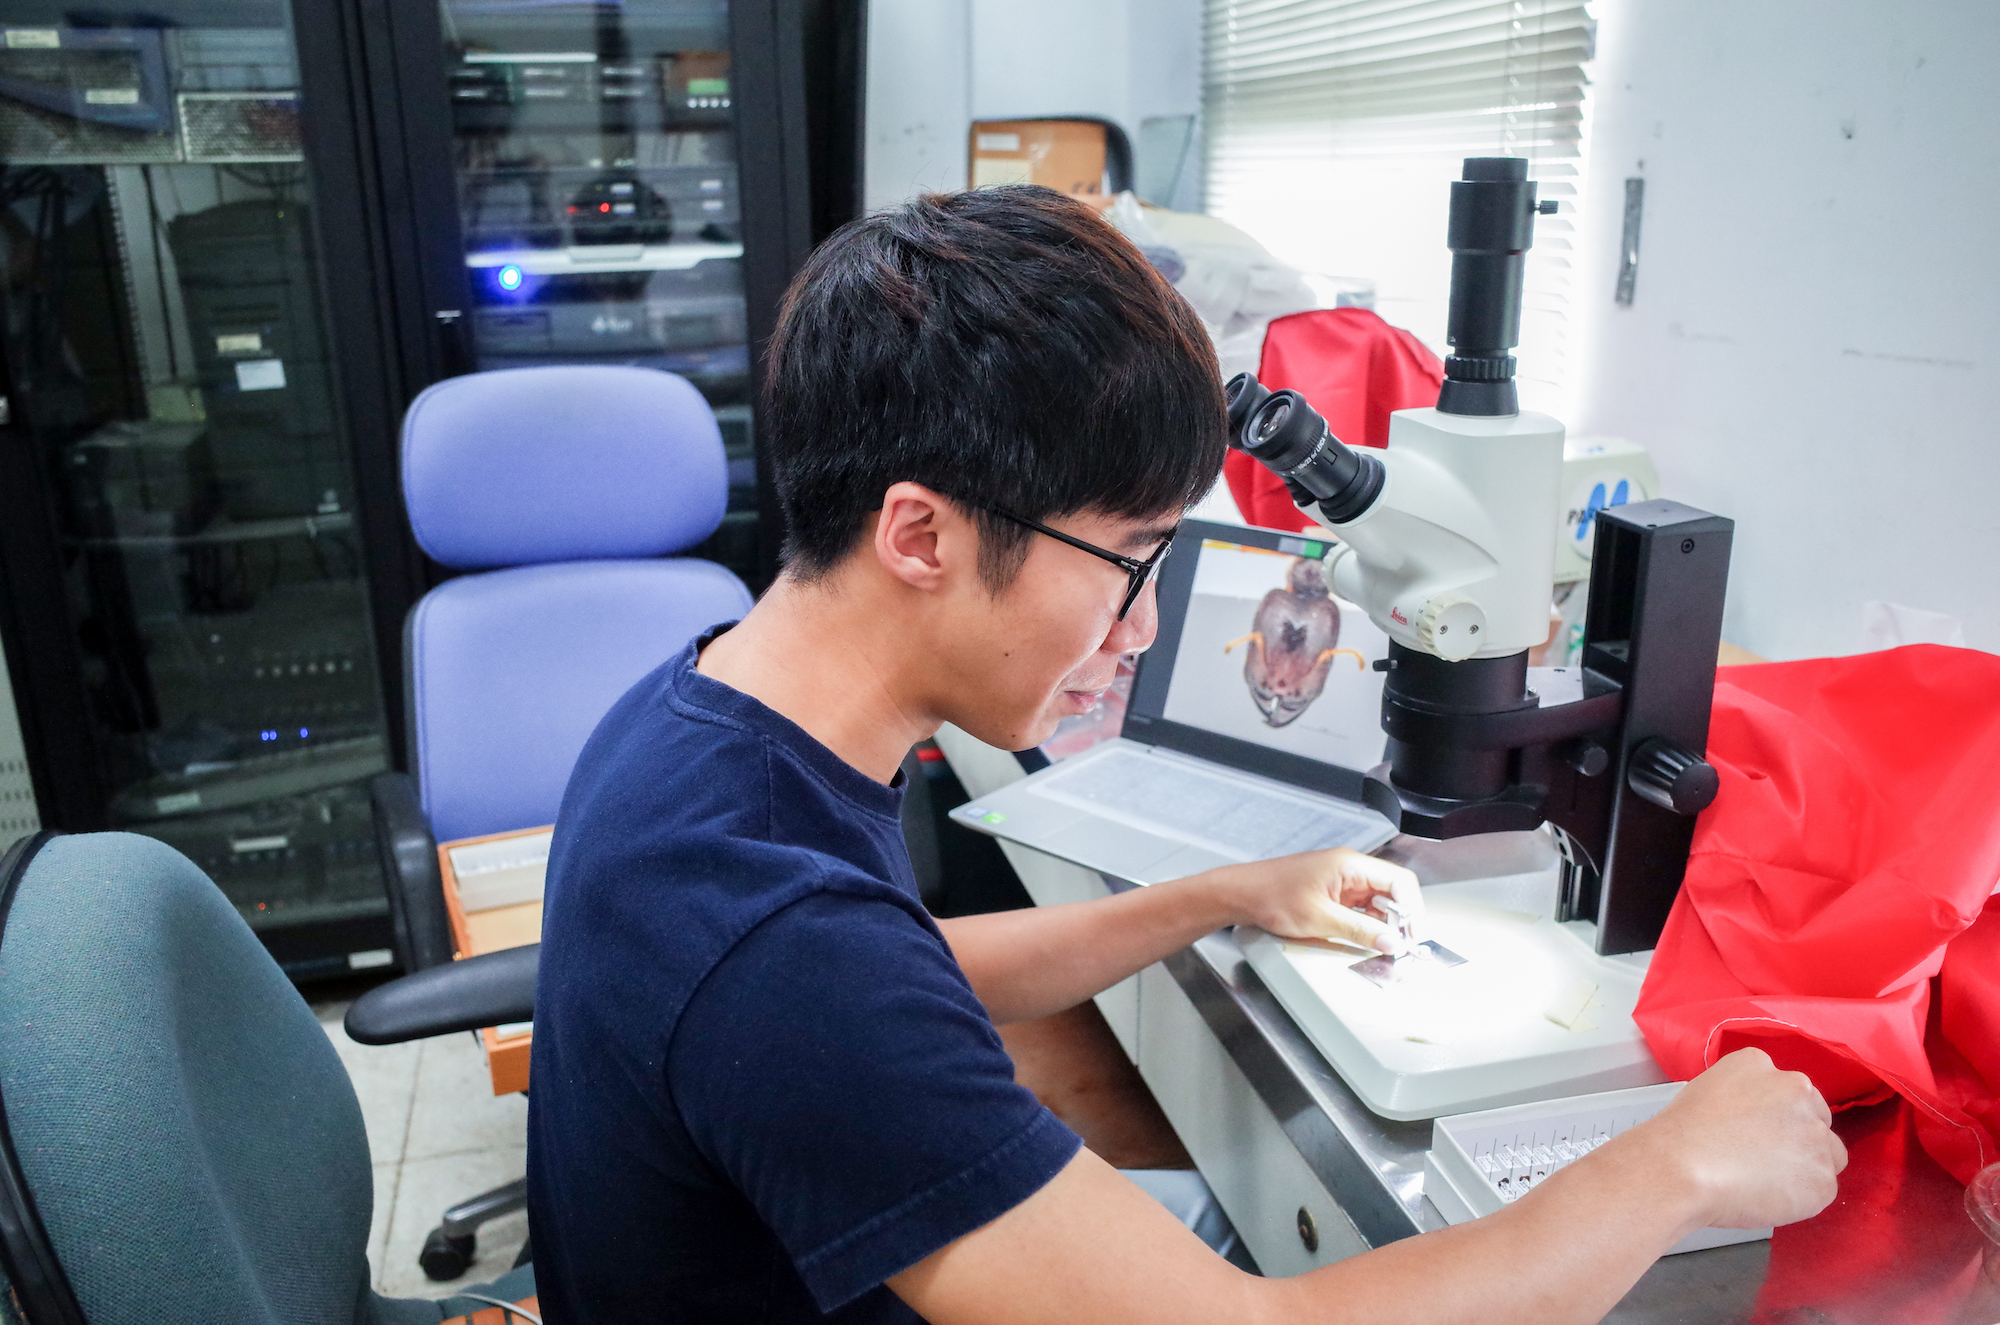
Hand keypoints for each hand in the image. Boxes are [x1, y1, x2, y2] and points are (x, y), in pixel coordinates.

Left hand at [1201, 847, 1421, 952]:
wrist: (1241, 894)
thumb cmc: (1271, 896)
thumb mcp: (1320, 919)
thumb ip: (1359, 931)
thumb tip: (1391, 941)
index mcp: (1350, 865)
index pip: (1400, 881)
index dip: (1412, 909)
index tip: (1413, 935)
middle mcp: (1349, 869)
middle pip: (1392, 891)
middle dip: (1401, 919)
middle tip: (1401, 946)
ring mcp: (1341, 881)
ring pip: (1378, 902)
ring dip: (1384, 924)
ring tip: (1384, 947)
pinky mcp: (1333, 894)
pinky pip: (1360, 908)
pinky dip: (1367, 925)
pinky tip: (1366, 940)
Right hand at [1614, 1048, 1845, 1231]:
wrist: (1680, 1168)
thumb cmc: (1681, 1135)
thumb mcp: (1707, 1090)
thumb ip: (1744, 1097)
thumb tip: (1758, 1124)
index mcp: (1760, 1064)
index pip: (1784, 1089)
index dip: (1774, 1116)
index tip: (1756, 1132)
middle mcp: (1796, 1090)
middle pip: (1816, 1118)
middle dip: (1798, 1137)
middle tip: (1763, 1158)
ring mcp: (1815, 1134)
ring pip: (1827, 1154)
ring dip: (1804, 1167)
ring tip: (1763, 1182)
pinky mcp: (1823, 1177)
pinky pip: (1820, 1189)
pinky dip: (1800, 1199)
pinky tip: (1766, 1197)